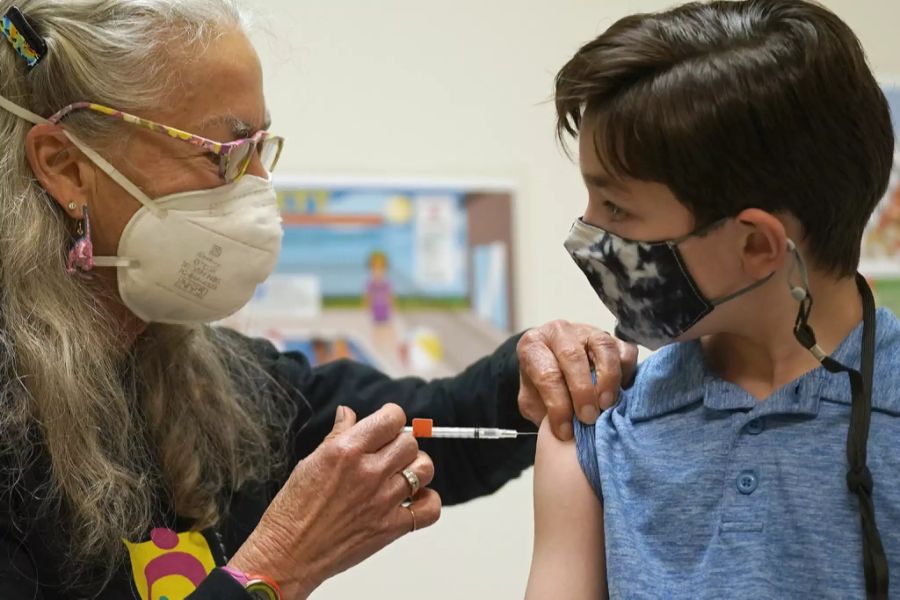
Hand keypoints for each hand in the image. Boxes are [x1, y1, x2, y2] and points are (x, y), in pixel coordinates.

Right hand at [229, 404, 439, 597]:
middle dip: (401, 443)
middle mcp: (368, 473)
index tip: (388, 424)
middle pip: (410, 443)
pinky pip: (429, 509)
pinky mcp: (391, 527)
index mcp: (346, 451)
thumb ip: (337, 435)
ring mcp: (382, 501)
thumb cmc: (291, 511)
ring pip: (424, 469)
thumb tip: (348, 414)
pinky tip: (413, 500)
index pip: (391, 419)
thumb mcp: (309, 462)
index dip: (392, 418)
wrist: (287, 555)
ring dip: (416, 468)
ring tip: (401, 473)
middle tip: (389, 453)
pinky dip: (427, 502)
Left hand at [517, 321, 637, 440]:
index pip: (546, 374)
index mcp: (533, 346)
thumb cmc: (543, 388)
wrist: (558, 370)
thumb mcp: (533, 401)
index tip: (565, 431)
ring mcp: (587, 332)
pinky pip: (625, 351)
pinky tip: (621, 392)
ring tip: (606, 405)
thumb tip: (565, 429)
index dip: (557, 406)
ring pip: (603, 347)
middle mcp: (559, 332)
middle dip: (582, 391)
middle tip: (588, 418)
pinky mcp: (612, 338)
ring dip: (607, 379)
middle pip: (572, 356)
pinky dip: (626, 372)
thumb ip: (543, 411)